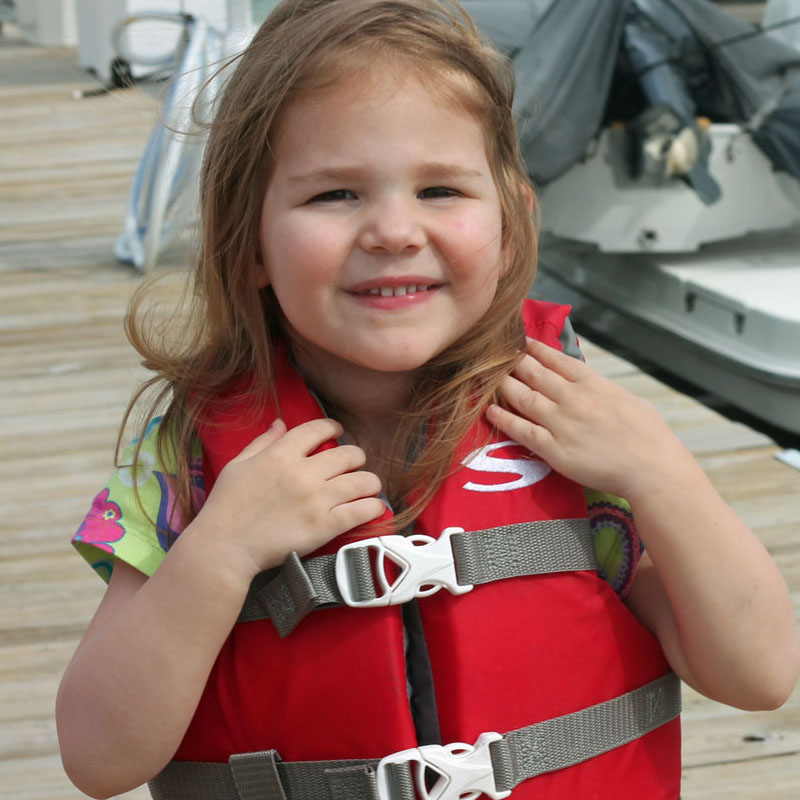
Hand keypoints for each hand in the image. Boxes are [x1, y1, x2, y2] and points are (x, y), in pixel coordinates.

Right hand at [194, 418, 384, 575]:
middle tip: (355, 464)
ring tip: (369, 485)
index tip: (338, 432)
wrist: (224, 547)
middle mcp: (303, 473)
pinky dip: (373, 507)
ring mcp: (316, 499)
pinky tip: (375, 506)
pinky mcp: (324, 526)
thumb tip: (281, 423)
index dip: (333, 427)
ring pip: (361, 481)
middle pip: (348, 454)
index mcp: (281, 454)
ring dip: (370, 481)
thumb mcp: (238, 465)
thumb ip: (263, 442)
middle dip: (356, 457)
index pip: (318, 429)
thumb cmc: (226, 507)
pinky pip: (361, 511)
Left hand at [486, 338, 685, 499]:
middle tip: (494, 355)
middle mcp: (573, 398)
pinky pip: (522, 430)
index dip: (534, 348)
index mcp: (593, 382)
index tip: (519, 341)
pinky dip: (504, 418)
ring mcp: (562, 423)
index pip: (555, 359)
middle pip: (533, 373)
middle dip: (511, 362)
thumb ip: (600, 388)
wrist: (652, 468)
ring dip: (503, 385)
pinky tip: (491, 410)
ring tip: (486, 378)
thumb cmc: (648, 435)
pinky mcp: (554, 449)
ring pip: (523, 397)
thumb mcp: (627, 398)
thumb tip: (584, 382)